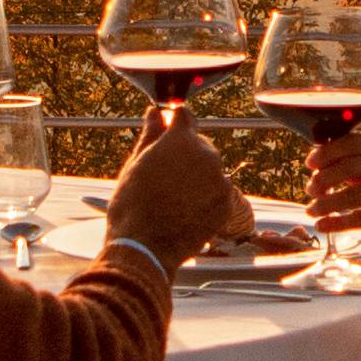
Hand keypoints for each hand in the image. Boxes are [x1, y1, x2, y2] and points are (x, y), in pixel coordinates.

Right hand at [100, 116, 248, 267]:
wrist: (145, 247)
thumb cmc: (133, 204)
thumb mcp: (135, 164)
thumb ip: (151, 135)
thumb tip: (156, 112)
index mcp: (182, 140)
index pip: (184, 115)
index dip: (174, 121)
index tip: (166, 129)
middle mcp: (207, 154)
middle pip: (199, 144)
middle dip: (184, 153)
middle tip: (163, 176)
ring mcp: (220, 180)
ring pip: (209, 169)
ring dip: (196, 176)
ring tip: (173, 198)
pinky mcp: (227, 203)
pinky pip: (218, 191)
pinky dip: (206, 197)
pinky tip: (185, 210)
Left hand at [298, 128, 360, 257]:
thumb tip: (323, 167)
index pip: (351, 142)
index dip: (326, 153)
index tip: (309, 164)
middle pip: (347, 167)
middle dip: (322, 180)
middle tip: (310, 190)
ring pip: (351, 195)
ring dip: (326, 204)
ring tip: (311, 210)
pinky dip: (338, 222)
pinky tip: (324, 225)